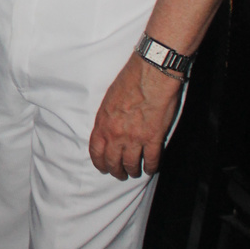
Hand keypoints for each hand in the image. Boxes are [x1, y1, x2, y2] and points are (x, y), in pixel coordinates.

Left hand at [89, 52, 182, 179]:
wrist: (151, 74)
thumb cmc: (130, 81)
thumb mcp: (109, 99)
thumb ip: (107, 117)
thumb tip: (108, 129)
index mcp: (103, 123)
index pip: (96, 151)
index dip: (99, 163)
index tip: (103, 167)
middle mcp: (115, 134)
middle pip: (112, 161)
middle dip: (115, 171)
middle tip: (120, 174)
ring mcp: (134, 138)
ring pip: (131, 164)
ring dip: (132, 171)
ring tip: (135, 172)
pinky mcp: (153, 138)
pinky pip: (151, 160)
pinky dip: (151, 167)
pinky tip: (150, 168)